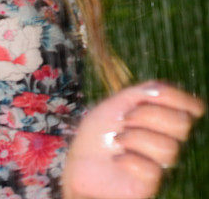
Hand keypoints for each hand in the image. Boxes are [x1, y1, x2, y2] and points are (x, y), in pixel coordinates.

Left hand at [63, 80, 204, 198]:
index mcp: (163, 117)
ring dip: (135, 139)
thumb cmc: (100, 130)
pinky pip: (153, 170)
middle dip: (149, 115)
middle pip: (182, 123)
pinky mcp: (151, 183)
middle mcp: (168, 139)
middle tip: (126, 118)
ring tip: (118, 140)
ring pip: (169, 147)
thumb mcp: (116, 103)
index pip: (192, 108)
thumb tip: (159, 90)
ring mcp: (161, 163)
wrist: (81, 159)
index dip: (181, 98)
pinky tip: (118, 159)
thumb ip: (140, 93)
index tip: (156, 93)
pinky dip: (129, 160)